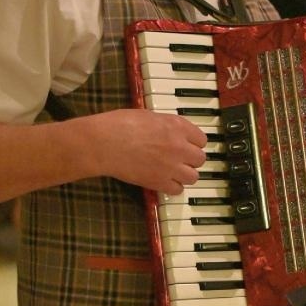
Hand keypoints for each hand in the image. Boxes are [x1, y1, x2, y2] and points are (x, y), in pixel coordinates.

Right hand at [91, 108, 206, 194]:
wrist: (104, 143)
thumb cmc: (120, 124)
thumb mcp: (148, 116)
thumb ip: (165, 125)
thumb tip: (170, 131)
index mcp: (177, 126)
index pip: (201, 139)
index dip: (194, 143)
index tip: (187, 145)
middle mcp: (179, 146)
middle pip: (200, 159)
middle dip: (191, 159)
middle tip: (179, 159)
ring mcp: (171, 166)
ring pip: (193, 177)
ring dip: (185, 174)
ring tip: (173, 172)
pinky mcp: (159, 183)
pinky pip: (178, 190)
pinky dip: (173, 187)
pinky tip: (164, 181)